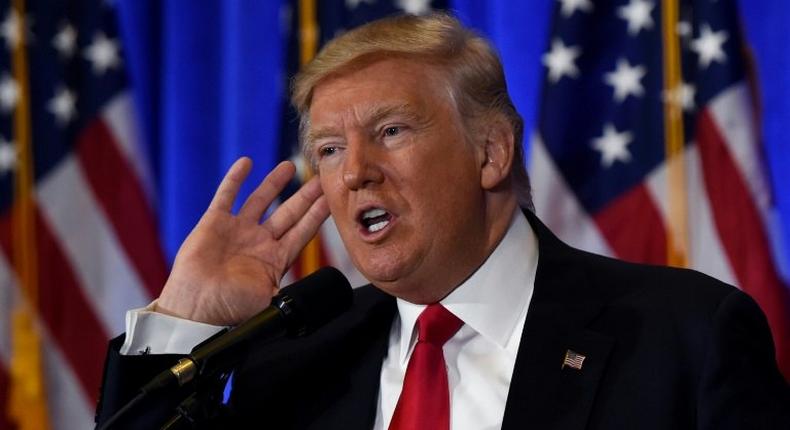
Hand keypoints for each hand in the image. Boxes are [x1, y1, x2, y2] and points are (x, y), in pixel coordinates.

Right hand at [156, 158, 328, 325]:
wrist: (197, 310)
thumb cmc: (231, 310)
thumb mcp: (270, 302)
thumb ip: (292, 294)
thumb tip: (313, 296)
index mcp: (276, 259)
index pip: (303, 231)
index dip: (317, 215)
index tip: (331, 199)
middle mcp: (259, 242)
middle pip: (288, 212)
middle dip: (305, 196)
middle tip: (321, 178)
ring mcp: (238, 230)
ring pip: (261, 200)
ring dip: (275, 182)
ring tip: (289, 165)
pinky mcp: (214, 223)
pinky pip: (227, 195)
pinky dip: (235, 179)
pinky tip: (246, 162)